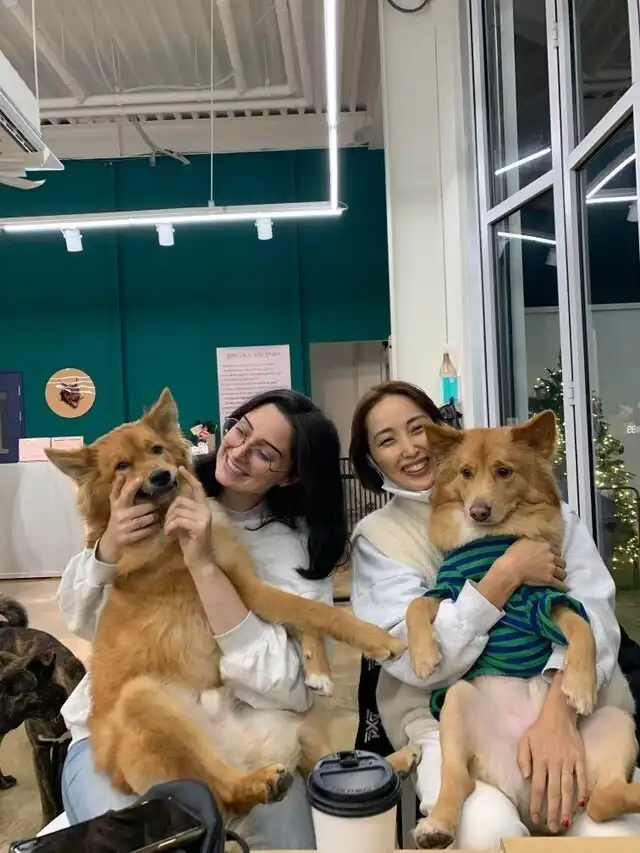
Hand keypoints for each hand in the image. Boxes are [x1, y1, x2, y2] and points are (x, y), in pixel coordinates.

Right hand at [97, 476, 158, 563]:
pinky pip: (146, 531)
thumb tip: (121, 473)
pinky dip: (153, 528)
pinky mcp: (129, 538)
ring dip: (155, 517)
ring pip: (145, 520)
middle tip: (160, 504)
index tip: (141, 478)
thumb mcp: (115, 503)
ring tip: (160, 514)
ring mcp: (125, 528)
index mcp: (118, 505)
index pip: (126, 494)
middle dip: (153, 507)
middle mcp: (120, 516)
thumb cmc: (117, 516)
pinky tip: (157, 525)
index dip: (133, 486)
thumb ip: (118, 489)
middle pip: (142, 509)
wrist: (111, 539)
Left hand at [164, 467, 213, 571]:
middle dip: (169, 511)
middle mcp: (206, 510)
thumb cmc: (190, 542)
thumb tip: (175, 499)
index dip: (189, 477)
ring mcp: (204, 518)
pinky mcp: (199, 527)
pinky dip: (170, 527)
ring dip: (168, 521)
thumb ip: (183, 510)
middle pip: (181, 500)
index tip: (180, 468)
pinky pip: (178, 520)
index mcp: (203, 508)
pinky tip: (169, 534)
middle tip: (167, 524)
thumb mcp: (185, 523)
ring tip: (168, 531)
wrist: (199, 560)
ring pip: (178, 510)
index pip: (197, 488)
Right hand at [500, 539, 566, 590]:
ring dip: (561, 575)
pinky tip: (564, 588)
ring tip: (558, 577)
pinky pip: (560, 584)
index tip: (552, 557)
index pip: (557, 550)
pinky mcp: (549, 579)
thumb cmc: (514, 553)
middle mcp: (551, 556)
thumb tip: (539, 540)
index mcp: (546, 546)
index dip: (554, 554)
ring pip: (563, 573)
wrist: (511, 568)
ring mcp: (551, 568)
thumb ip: (535, 539)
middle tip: (554, 567)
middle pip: (562, 562)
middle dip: (559, 565)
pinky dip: (562, 587)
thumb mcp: (524, 540)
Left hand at [517, 674, 586, 832]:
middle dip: (553, 811)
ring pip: (568, 787)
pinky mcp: (579, 758)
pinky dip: (583, 790)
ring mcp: (568, 761)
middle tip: (552, 828)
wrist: (559, 713)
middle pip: (553, 791)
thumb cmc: (539, 729)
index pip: (538, 786)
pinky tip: (582, 804)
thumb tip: (526, 778)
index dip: (536, 804)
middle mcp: (554, 762)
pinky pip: (582, 777)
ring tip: (566, 822)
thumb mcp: (524, 740)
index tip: (535, 818)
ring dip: (567, 806)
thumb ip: (522, 759)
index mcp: (539, 759)